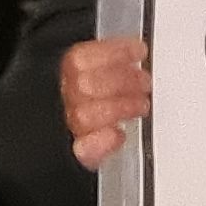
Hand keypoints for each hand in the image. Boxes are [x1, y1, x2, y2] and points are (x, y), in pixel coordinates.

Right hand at [61, 38, 151, 171]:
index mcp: (64, 77)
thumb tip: (137, 50)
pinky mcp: (79, 154)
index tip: (139, 51)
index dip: (112, 52)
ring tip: (140, 105)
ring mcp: (69, 128)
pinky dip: (104, 142)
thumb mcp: (102, 73)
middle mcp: (61, 101)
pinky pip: (84, 149)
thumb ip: (111, 60)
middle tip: (144, 82)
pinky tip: (118, 134)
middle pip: (82, 85)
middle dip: (120, 81)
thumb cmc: (103, 100)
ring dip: (119, 107)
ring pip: (83, 115)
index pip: (78, 59)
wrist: (80, 149)